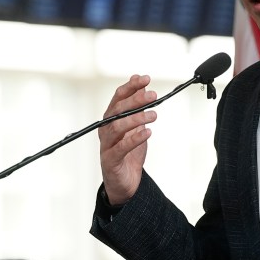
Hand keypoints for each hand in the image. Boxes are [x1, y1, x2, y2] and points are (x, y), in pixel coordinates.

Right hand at [98, 74, 157, 204]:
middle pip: (117, 110)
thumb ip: (136, 105)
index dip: (131, 87)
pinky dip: (134, 139)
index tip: (146, 79)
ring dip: (136, 119)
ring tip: (154, 115)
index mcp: (111, 118)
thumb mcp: (136, 125)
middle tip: (153, 96)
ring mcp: (106, 144)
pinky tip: (147, 133)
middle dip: (135, 100)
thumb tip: (138, 79)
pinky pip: (121, 147)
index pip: (118, 97)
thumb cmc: (129, 152)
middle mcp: (106, 129)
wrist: (126, 180)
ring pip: (117, 127)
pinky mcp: (111, 159)